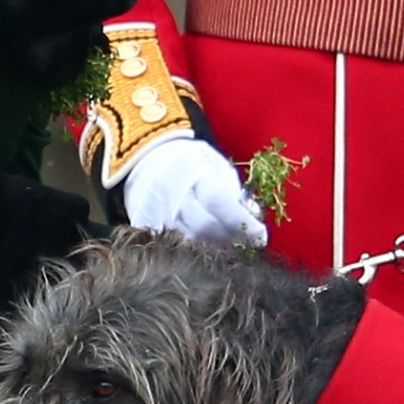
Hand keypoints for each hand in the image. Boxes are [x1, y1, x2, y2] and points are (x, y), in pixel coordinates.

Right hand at [123, 137, 267, 247]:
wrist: (145, 154)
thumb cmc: (188, 158)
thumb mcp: (214, 162)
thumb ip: (233, 188)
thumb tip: (252, 215)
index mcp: (194, 171)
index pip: (220, 202)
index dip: (242, 222)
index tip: (260, 236)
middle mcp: (173, 192)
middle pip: (204, 227)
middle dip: (229, 239)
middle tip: (244, 243)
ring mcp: (155, 210)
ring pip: (188, 241)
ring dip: (212, 248)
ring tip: (224, 246)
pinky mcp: (142, 223)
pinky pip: (169, 245)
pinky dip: (189, 250)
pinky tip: (201, 247)